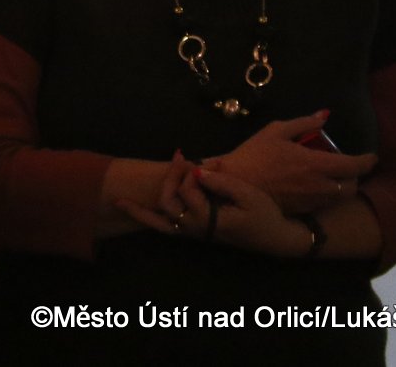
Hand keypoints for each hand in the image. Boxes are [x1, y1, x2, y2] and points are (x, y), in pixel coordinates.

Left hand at [120, 163, 308, 257]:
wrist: (274, 238)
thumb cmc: (265, 215)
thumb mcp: (248, 195)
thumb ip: (221, 182)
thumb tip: (196, 170)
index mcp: (207, 220)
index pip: (187, 189)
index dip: (194, 171)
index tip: (211, 162)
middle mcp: (193, 228)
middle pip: (167, 199)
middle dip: (171, 176)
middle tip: (182, 157)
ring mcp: (190, 232)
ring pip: (158, 216)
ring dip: (146, 198)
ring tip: (135, 184)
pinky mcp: (190, 231)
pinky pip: (161, 226)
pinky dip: (141, 215)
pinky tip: (122, 204)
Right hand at [202, 112, 375, 213]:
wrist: (235, 185)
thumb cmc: (254, 155)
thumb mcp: (276, 131)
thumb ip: (303, 123)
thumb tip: (324, 116)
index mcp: (317, 164)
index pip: (354, 166)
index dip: (367, 161)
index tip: (372, 156)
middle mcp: (321, 186)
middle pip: (352, 186)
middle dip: (354, 176)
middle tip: (347, 166)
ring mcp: (312, 201)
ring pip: (340, 197)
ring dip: (342, 186)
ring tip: (331, 176)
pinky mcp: (303, 211)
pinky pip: (325, 204)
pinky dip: (328, 194)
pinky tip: (314, 186)